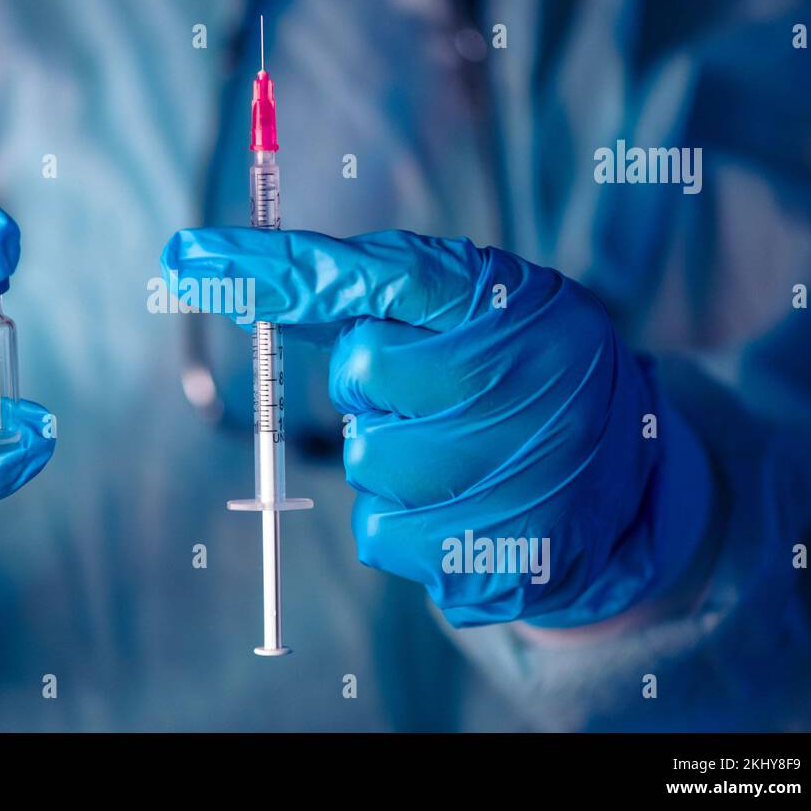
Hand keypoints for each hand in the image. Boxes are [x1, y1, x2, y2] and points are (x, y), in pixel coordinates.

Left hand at [164, 228, 708, 627]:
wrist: (626, 481)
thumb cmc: (520, 373)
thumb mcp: (470, 307)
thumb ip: (368, 294)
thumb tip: (242, 284)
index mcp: (499, 296)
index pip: (368, 272)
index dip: (271, 266)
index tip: (184, 259)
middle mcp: (517, 370)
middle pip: (362, 374)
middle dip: (374, 386)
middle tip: (429, 392)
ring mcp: (517, 464)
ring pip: (370, 460)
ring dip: (390, 460)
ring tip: (453, 453)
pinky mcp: (499, 551)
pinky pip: (379, 534)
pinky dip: (399, 524)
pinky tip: (456, 505)